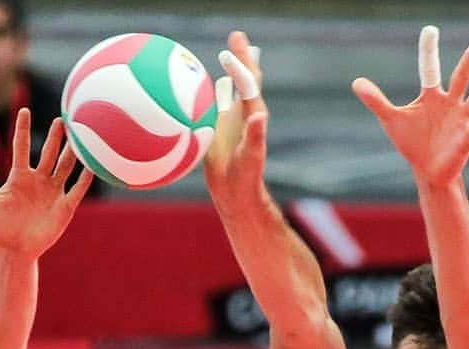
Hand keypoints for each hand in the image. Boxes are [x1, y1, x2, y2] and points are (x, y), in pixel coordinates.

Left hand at [0, 109, 92, 257]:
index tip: (25, 110)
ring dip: (73, 153)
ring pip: (65, 168)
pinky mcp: (64, 208)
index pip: (21, 148)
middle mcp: (38, 181)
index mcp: (18, 177)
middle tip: (63, 118)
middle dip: (56, 137)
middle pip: (49, 154)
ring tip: (83, 137)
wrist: (13, 251)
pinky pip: (76, 190)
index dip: (23, 130)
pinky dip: (84, 179)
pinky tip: (93, 166)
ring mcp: (52, 194)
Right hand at [204, 30, 266, 205]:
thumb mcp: (251, 157)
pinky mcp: (221, 128)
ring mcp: (231, 120)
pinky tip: (208, 80)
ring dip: (231, 70)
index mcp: (252, 116)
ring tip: (230, 52)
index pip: (248, 84)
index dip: (239, 67)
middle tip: (237, 36)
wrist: (236, 192)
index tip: (227, 52)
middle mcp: (243, 113)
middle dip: (241, 57)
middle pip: (244, 79)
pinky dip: (215, 89)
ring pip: (232, 88)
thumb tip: (259, 116)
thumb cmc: (246, 177)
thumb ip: (255, 136)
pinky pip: (218, 103)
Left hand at [352, 26, 468, 186]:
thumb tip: (356, 82)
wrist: (427, 171)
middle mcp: (450, 103)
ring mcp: (461, 120)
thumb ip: (377, 101)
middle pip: (461, 76)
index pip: (430, 67)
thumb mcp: (392, 120)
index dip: (428, 50)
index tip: (430, 29)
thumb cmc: (412, 143)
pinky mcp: (467, 139)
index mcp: (432, 96)